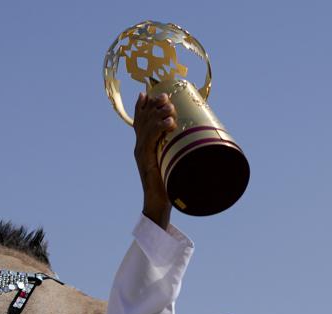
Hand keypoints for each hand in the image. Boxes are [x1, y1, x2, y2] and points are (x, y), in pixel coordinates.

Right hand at [133, 92, 175, 226]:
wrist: (159, 203)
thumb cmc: (169, 183)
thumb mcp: (172, 161)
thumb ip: (176, 148)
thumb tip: (192, 138)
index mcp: (143, 146)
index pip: (139, 120)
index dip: (142, 105)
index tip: (151, 92)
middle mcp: (139, 147)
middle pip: (143, 119)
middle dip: (154, 105)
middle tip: (165, 97)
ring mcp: (141, 152)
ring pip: (147, 126)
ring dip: (159, 114)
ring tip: (170, 107)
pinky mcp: (145, 159)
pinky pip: (150, 139)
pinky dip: (159, 128)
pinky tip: (169, 123)